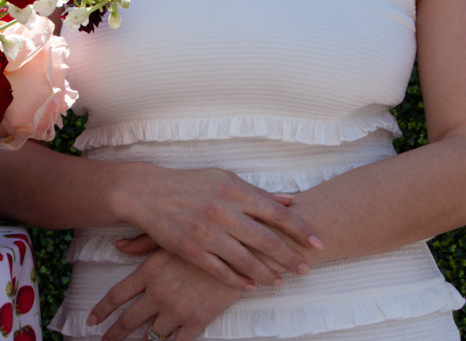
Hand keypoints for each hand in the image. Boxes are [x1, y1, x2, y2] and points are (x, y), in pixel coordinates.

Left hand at [89, 249, 244, 340]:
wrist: (241, 250)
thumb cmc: (205, 237)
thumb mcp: (170, 235)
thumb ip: (141, 243)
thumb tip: (118, 245)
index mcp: (150, 272)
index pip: (117, 295)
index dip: (102, 310)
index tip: (92, 321)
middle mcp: (159, 293)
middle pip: (128, 321)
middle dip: (114, 335)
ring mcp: (178, 310)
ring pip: (151, 336)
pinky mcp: (198, 321)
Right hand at [114, 167, 320, 287]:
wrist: (149, 193)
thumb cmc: (190, 184)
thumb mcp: (224, 179)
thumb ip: (257, 192)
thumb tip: (289, 199)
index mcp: (234, 191)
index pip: (276, 212)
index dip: (299, 229)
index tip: (317, 241)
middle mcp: (223, 212)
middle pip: (266, 239)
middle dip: (290, 257)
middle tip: (305, 268)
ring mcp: (207, 232)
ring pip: (246, 260)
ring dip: (267, 273)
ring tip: (280, 281)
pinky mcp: (191, 250)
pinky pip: (220, 271)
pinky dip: (238, 281)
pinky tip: (251, 286)